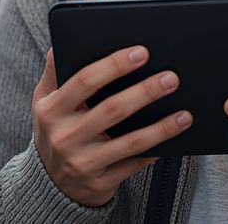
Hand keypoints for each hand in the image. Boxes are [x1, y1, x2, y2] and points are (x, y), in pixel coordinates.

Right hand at [32, 47, 192, 206]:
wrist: (50, 185)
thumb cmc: (54, 131)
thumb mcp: (43, 101)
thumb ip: (54, 72)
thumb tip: (60, 43)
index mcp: (52, 110)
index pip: (85, 81)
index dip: (114, 65)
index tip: (142, 52)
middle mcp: (64, 137)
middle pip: (112, 109)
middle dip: (145, 91)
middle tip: (171, 78)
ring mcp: (82, 163)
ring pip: (130, 142)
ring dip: (161, 127)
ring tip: (184, 114)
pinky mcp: (100, 183)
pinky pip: (134, 165)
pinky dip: (155, 151)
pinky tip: (173, 138)